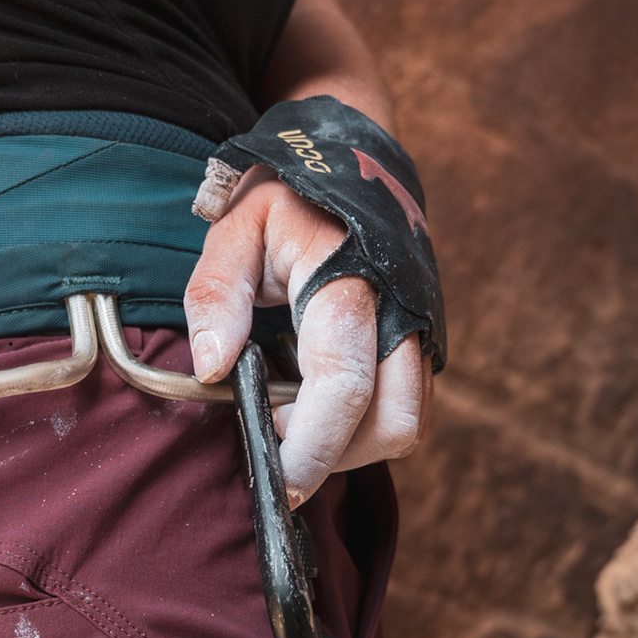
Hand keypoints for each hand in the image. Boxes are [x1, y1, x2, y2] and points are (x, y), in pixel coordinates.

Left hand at [185, 166, 433, 506]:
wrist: (357, 159)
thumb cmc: (289, 197)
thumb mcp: (234, 230)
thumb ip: (215, 295)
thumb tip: (213, 368)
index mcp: (347, 283)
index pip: (344, 384)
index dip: (314, 444)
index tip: (281, 478)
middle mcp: (400, 311)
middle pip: (396, 421)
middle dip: (338, 457)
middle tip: (283, 454)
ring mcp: (421, 327)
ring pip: (411, 421)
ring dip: (356, 445)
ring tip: (299, 425)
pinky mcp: (424, 340)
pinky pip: (412, 405)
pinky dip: (370, 425)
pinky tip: (322, 408)